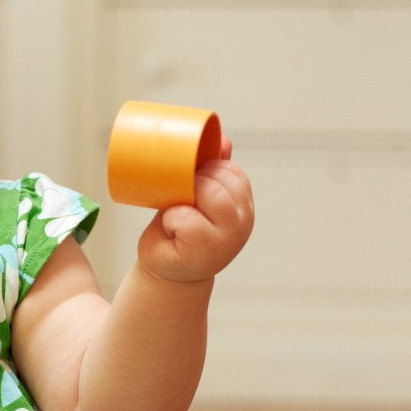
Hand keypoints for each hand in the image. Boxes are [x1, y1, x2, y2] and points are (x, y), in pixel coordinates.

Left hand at [136, 136, 253, 284]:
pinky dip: (173, 219)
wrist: (168, 272)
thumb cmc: (179, 232)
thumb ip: (213, 170)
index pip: (232, 172)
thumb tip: (223, 139)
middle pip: (221, 181)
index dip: (208, 168)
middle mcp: (242, 221)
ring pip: (210, 194)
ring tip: (177, 210)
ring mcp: (228, 237)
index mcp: (242, 204)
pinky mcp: (206, 249)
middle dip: (195, 180)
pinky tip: (172, 228)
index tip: (190, 179)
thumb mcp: (197, 197)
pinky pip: (187, 218)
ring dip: (185, 198)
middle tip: (179, 197)